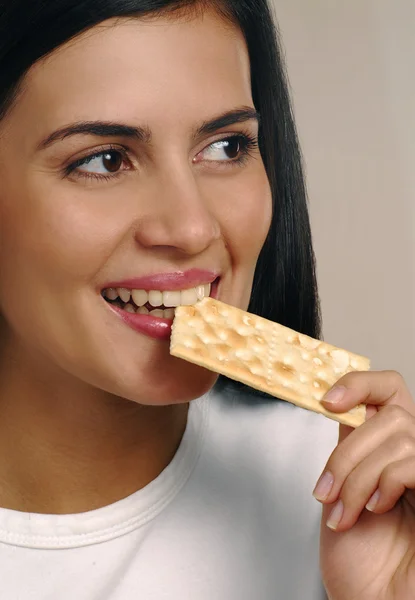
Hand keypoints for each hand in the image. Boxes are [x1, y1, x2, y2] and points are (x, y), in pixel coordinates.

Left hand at [315, 370, 414, 599]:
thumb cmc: (360, 560)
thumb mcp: (343, 488)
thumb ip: (351, 446)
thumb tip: (339, 405)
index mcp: (391, 449)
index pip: (390, 390)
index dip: (360, 383)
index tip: (327, 400)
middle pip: (389, 413)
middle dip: (347, 453)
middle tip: (326, 492)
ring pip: (399, 433)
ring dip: (358, 475)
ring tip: (345, 512)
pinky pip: (412, 460)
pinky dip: (383, 481)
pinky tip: (376, 509)